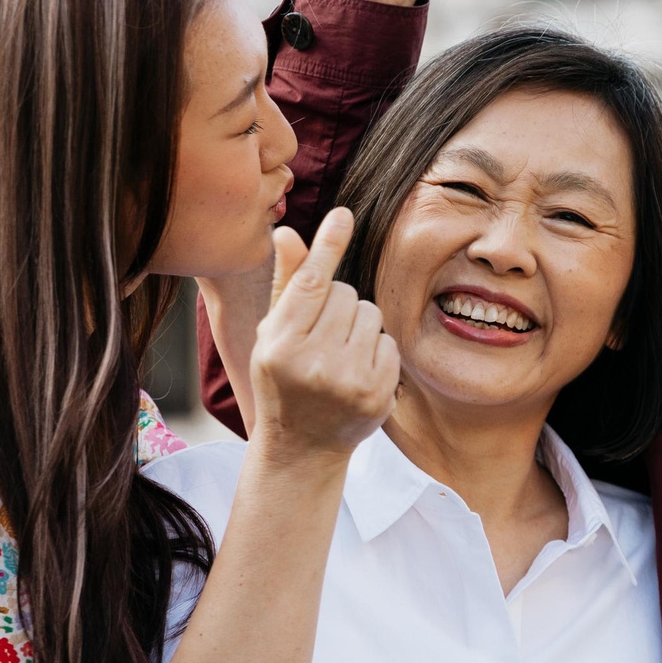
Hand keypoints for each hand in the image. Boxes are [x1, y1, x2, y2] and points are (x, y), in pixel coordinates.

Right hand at [246, 209, 399, 461]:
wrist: (302, 448)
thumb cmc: (284, 382)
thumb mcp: (273, 336)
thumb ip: (286, 285)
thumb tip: (287, 232)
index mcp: (279, 346)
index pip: (309, 284)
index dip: (327, 246)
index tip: (343, 214)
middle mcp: (312, 363)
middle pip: (346, 294)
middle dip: (339, 305)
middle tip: (323, 336)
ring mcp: (347, 381)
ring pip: (371, 314)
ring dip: (359, 326)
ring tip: (339, 354)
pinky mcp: (377, 394)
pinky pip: (388, 342)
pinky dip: (376, 350)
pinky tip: (357, 372)